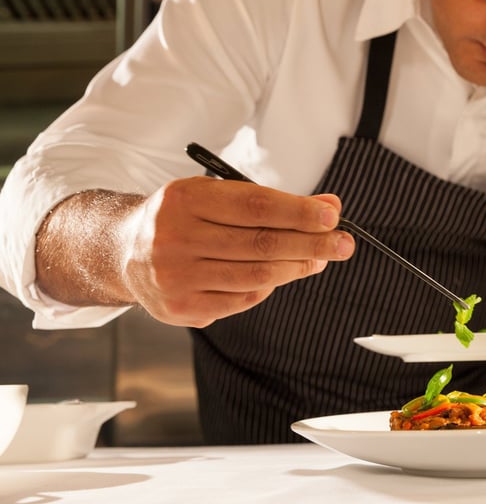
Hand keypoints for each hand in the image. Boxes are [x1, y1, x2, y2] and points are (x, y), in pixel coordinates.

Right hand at [119, 177, 355, 326]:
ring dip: (296, 267)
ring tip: (319, 258)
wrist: (124, 250)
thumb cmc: (183, 217)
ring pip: (256, 276)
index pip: (255, 206)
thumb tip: (328, 208)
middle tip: (343, 243)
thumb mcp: (218, 195)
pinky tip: (281, 274)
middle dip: (311, 243)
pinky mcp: (180, 308)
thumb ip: (271, 201)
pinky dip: (268, 287)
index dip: (298, 212)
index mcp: (185, 199)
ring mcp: (175, 277)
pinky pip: (242, 300)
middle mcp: (175, 237)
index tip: (331, 217)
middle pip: (261, 244)